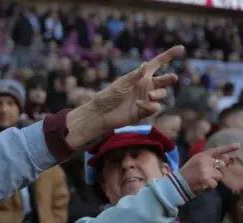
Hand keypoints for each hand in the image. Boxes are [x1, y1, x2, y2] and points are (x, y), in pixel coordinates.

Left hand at [66, 46, 184, 147]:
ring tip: (149, 95)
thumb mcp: (121, 84)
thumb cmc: (108, 96)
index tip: (181, 48)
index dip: (168, 56)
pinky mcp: (144, 111)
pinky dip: (149, 105)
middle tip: (172, 78)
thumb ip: (135, 76)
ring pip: (161, 94)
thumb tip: (146, 65)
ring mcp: (146, 99)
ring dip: (157, 94)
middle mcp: (145, 87)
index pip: (157, 64)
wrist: (101, 114)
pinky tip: (139, 104)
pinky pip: (154, 107)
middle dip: (170, 78)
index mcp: (140, 76)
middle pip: (164, 80)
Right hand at [179, 144, 239, 194]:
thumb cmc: (185, 174)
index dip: (228, 148)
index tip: (238, 145)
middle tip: (207, 176)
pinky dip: (210, 187)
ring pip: (219, 176)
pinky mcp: (205, 178)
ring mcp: (205, 169)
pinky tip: (202, 185)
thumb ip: (208, 161)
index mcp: (201, 155)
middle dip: (217, 172)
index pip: (216, 150)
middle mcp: (204, 160)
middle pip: (221, 165)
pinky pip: (215, 184)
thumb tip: (226, 161)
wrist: (175, 183)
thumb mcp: (195, 163)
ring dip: (213, 180)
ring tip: (202, 181)